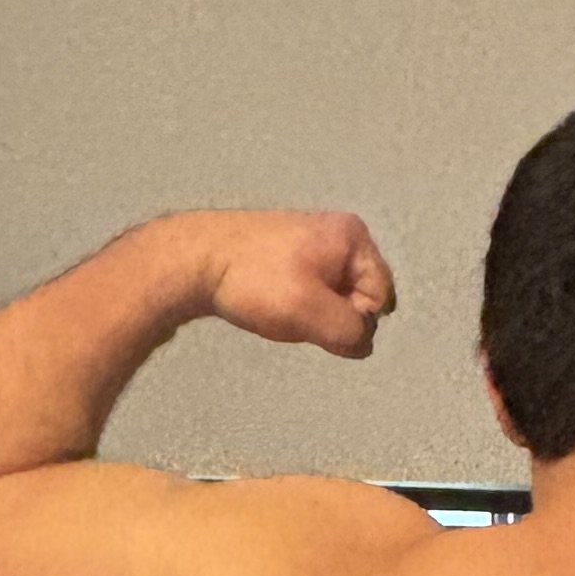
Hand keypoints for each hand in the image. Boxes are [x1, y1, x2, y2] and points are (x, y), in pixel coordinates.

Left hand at [199, 208, 395, 358]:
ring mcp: (313, 241)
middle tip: (298, 313)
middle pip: (360, 296)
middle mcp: (339, 233)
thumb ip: (351, 333)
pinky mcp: (290, 253)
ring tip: (281, 307)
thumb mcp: (312, 311)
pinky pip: (313, 290)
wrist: (194, 259)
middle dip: (335, 316)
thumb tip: (362, 343)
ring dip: (314, 314)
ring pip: (335, 297)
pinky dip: (298, 304)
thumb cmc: (256, 281)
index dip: (354, 320)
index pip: (380, 297)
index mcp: (353, 237)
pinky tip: (272, 302)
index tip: (317, 318)